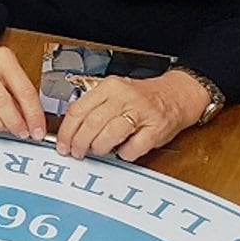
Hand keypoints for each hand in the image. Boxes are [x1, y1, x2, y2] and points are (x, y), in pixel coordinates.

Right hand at [0, 32, 45, 140]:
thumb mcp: (11, 65)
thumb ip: (20, 89)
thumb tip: (31, 118)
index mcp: (3, 60)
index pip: (24, 91)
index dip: (33, 115)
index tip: (38, 130)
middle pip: (1, 103)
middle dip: (15, 124)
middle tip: (22, 132)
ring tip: (4, 126)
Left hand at [56, 70, 205, 160]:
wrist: (177, 95)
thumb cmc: (142, 97)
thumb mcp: (114, 92)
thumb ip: (93, 105)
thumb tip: (70, 127)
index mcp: (109, 87)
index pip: (78, 110)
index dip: (66, 131)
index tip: (62, 144)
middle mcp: (124, 97)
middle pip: (91, 124)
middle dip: (79, 143)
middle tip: (76, 152)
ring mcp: (141, 113)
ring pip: (109, 135)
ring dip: (99, 148)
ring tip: (99, 150)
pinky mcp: (155, 129)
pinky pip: (132, 148)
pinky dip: (124, 154)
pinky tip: (123, 150)